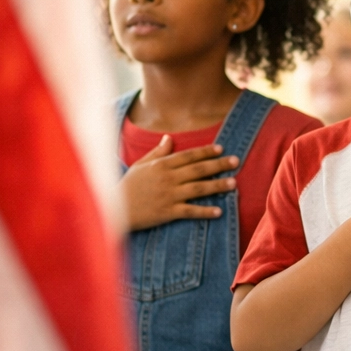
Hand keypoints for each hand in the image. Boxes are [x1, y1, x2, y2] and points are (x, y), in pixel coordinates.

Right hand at [121, 141, 239, 230]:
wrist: (115, 207)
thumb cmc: (128, 185)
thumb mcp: (141, 165)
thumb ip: (158, 152)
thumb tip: (169, 138)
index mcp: (162, 165)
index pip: (188, 156)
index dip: (206, 152)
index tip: (221, 149)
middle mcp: (168, 178)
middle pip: (198, 170)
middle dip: (219, 165)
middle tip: (236, 162)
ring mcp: (169, 195)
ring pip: (198, 188)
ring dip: (217, 186)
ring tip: (233, 184)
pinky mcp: (167, 212)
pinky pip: (190, 211)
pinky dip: (204, 211)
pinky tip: (219, 211)